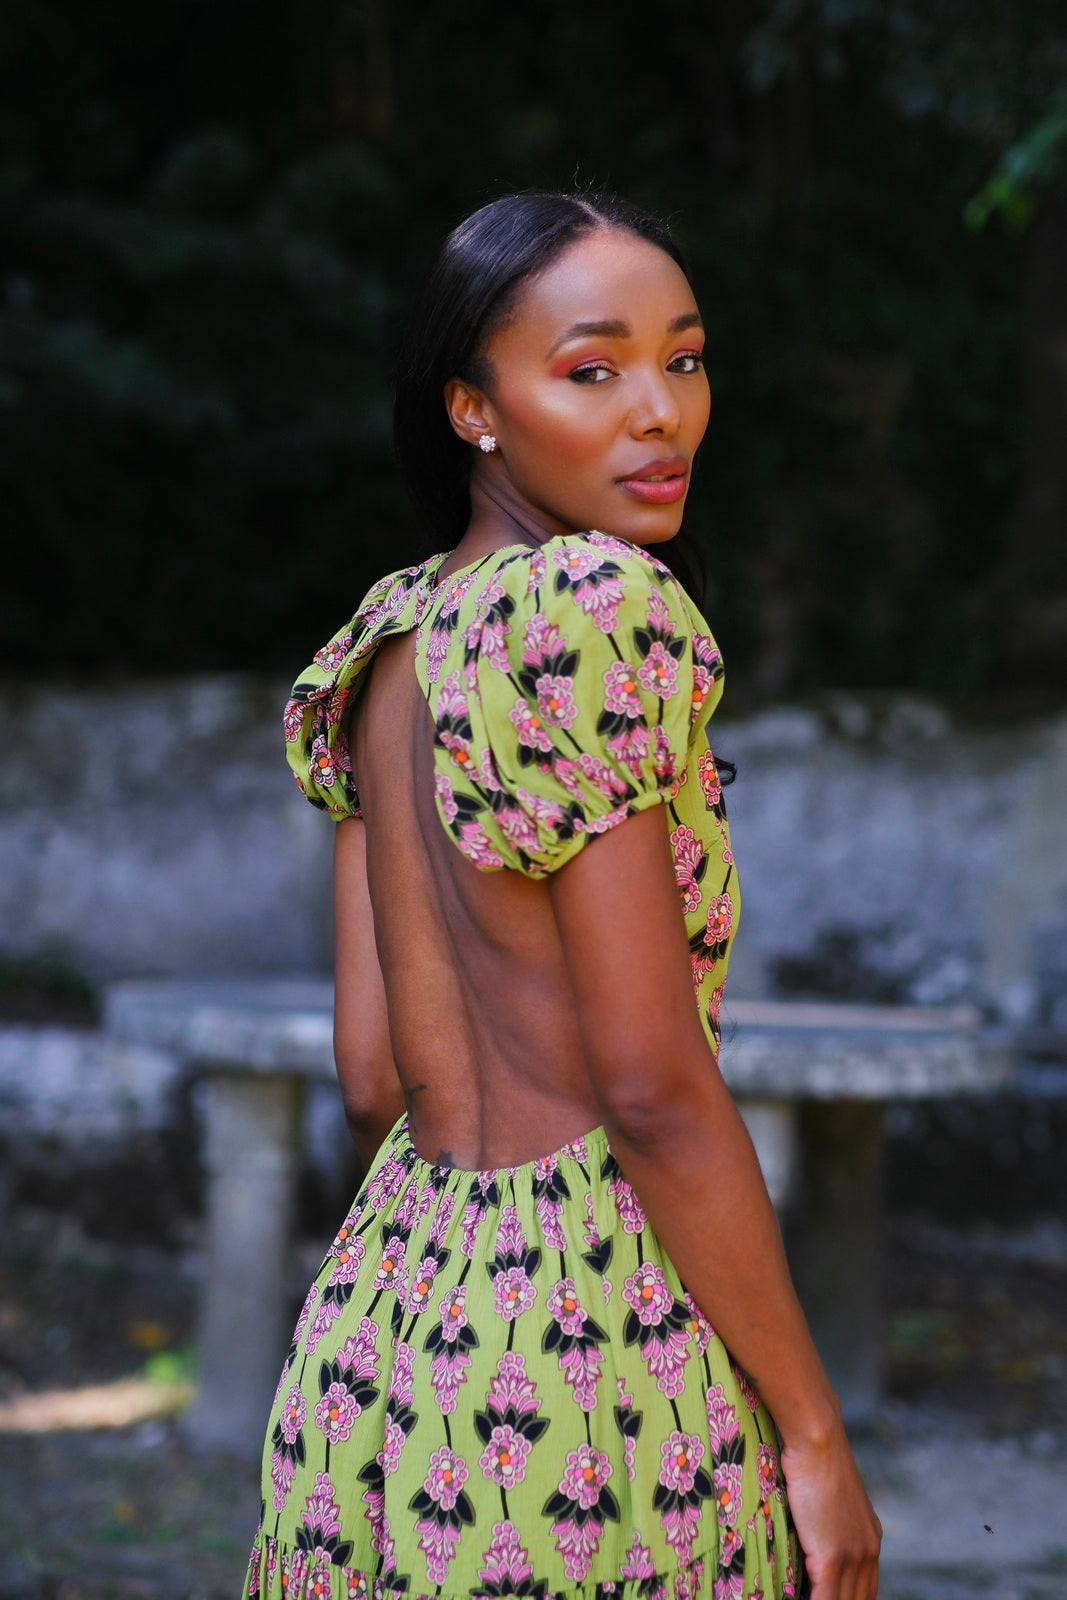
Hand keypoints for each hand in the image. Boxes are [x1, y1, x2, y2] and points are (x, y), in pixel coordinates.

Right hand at [780, 1422, 881, 1599]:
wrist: (817, 1439)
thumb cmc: (813, 1457)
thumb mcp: (828, 1497)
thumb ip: (827, 1524)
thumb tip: (811, 1536)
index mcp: (870, 1539)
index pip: (865, 1589)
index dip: (849, 1599)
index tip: (835, 1598)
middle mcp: (868, 1551)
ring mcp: (853, 1555)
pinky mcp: (833, 1557)